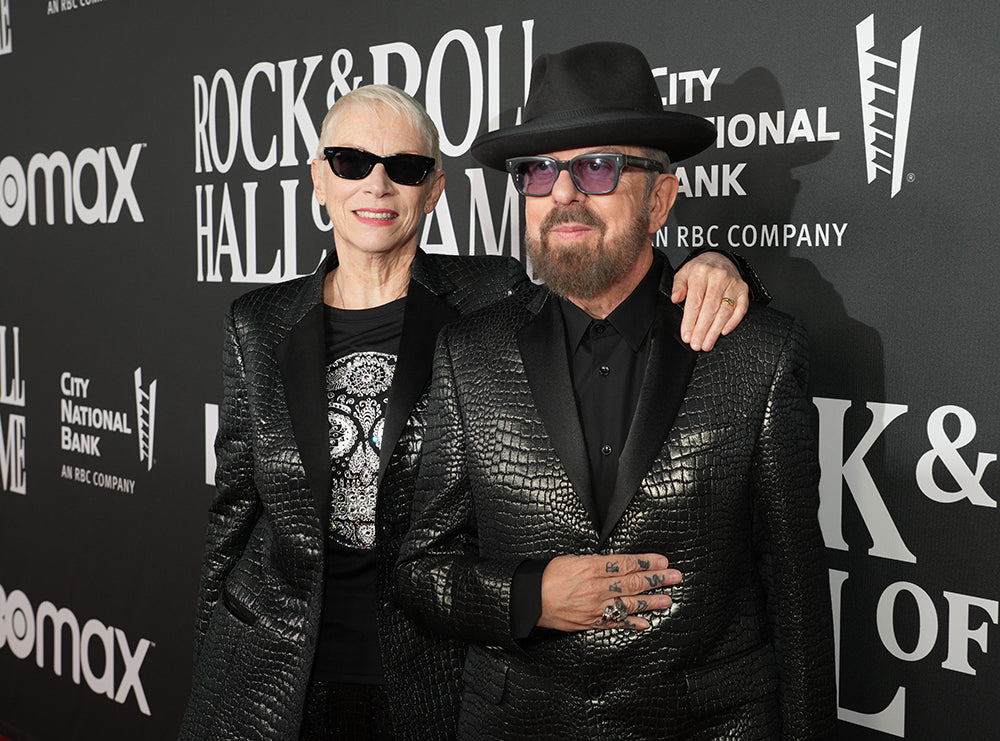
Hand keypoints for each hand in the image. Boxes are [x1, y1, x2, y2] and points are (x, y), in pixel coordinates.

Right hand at [537, 553, 681, 631]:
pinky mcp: (591, 622)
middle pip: (632, 582)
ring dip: (651, 601)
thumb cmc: (547, 576)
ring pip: (628, 604)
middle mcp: (596, 588)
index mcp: (591, 568)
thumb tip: (615, 563)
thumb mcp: (571, 559)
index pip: (625, 564)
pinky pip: (615, 623)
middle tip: (674, 577)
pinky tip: (646, 622)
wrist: (530, 599)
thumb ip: (594, 562)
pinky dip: (631, 623)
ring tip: (667, 599)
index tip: (662, 561)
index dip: (646, 562)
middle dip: (656, 579)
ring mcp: (595, 607)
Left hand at [671, 251, 748, 350]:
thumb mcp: (683, 273)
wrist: (719, 257)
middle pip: (710, 309)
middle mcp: (718, 277)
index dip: (690, 321)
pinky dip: (733, 322)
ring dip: (715, 330)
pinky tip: (723, 332)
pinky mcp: (743, 290)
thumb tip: (675, 299)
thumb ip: (678, 287)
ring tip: (707, 343)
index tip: (686, 335)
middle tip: (696, 344)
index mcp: (701, 273)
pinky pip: (740, 309)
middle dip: (702, 330)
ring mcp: (733, 284)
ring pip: (725, 311)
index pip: (695, 301)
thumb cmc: (700, 269)